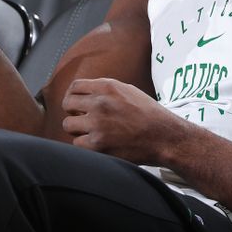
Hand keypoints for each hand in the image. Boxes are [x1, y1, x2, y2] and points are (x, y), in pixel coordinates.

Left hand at [61, 78, 183, 164]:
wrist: (164, 136)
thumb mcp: (128, 90)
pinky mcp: (98, 145)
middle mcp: (100, 103)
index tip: (76, 103)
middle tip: (81, 118)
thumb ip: (105, 90)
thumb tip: (85, 93)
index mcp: (107, 87)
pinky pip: (77, 143)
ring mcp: (97, 124)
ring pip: (69, 125)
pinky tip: (97, 144)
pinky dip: (85, 145)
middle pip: (67, 104)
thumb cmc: (149, 114)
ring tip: (90, 132)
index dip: (73, 95)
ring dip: (78, 129)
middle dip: (73, 111)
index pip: (75, 86)